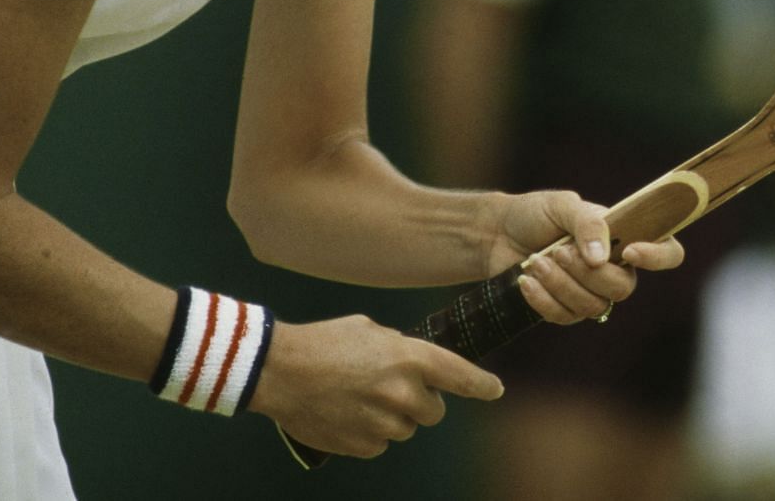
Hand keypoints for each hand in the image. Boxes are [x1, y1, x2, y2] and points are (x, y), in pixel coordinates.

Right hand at [249, 313, 502, 457]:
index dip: (481, 385)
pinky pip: (381, 443)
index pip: (460, 375)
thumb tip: (413, 364)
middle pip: (434, 412)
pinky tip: (347, 413)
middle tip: (391, 387)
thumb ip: (401, 348)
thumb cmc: (324, 342)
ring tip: (360, 397)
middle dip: (420, 402)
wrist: (279, 371)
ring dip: (393, 417)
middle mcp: (403, 392)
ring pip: (407, 429)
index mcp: (409, 357)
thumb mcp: (370, 330)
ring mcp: (383, 422)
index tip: (495, 390)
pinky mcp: (364, 445)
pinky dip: (370, 432)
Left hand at [492, 189, 685, 324]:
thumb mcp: (562, 205)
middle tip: (557, 250)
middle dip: (586, 273)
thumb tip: (602, 257)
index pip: (667, 252)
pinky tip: (526, 281)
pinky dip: (543, 300)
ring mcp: (590, 291)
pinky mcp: (565, 309)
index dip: (658, 257)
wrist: (496, 234)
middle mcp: (614, 266)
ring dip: (560, 284)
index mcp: (624, 235)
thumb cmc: (534, 214)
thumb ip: (587, 223)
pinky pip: (566, 317)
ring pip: (593, 306)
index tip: (628, 251)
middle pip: (623, 288)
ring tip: (536, 262)